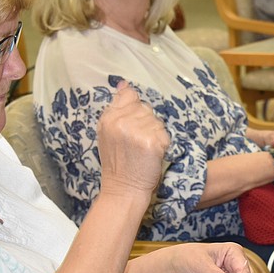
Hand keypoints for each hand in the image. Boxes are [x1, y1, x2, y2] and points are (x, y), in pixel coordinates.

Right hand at [97, 81, 169, 198]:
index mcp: (108, 118)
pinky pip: (165, 134)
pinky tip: (152, 155)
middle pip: (146, 109)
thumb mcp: (109, 132)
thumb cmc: (118, 163)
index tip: (134, 124)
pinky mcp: (151, 142)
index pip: (130, 96)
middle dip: (146, 124)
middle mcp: (121, 122)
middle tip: (137, 144)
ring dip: (155, 134)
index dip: (136, 109)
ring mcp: (136, 131)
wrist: (123, 188)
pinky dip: (163, 145)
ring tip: (143, 150)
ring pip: (157, 121)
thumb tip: (124, 84)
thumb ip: (118, 108)